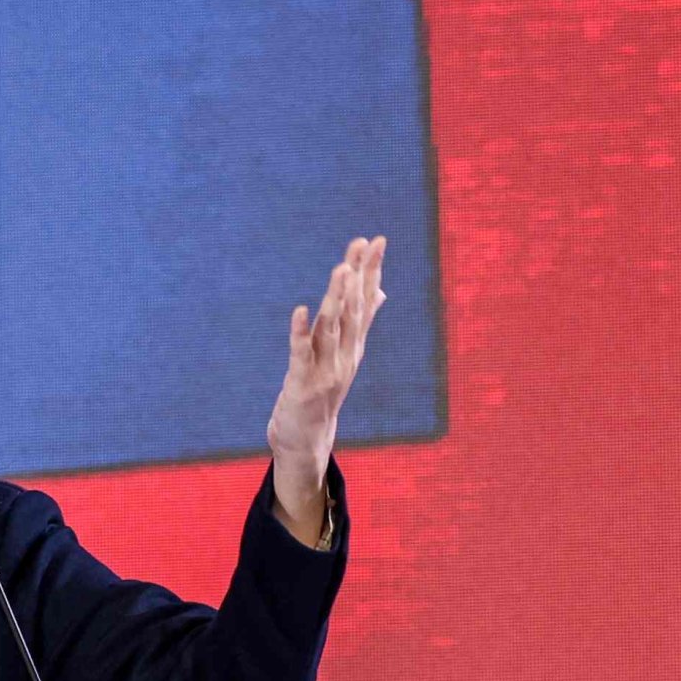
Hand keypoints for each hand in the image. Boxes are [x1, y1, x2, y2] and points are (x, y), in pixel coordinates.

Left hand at [264, 236, 386, 546]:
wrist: (306, 441)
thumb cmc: (322, 392)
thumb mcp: (344, 355)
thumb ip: (359, 322)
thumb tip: (380, 292)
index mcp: (353, 345)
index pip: (365, 301)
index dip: (371, 270)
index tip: (377, 240)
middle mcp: (345, 355)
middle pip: (353, 309)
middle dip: (358, 275)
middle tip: (363, 244)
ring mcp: (326, 370)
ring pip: (332, 329)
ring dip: (336, 299)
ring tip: (340, 269)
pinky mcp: (302, 384)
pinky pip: (301, 354)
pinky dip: (300, 332)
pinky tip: (300, 310)